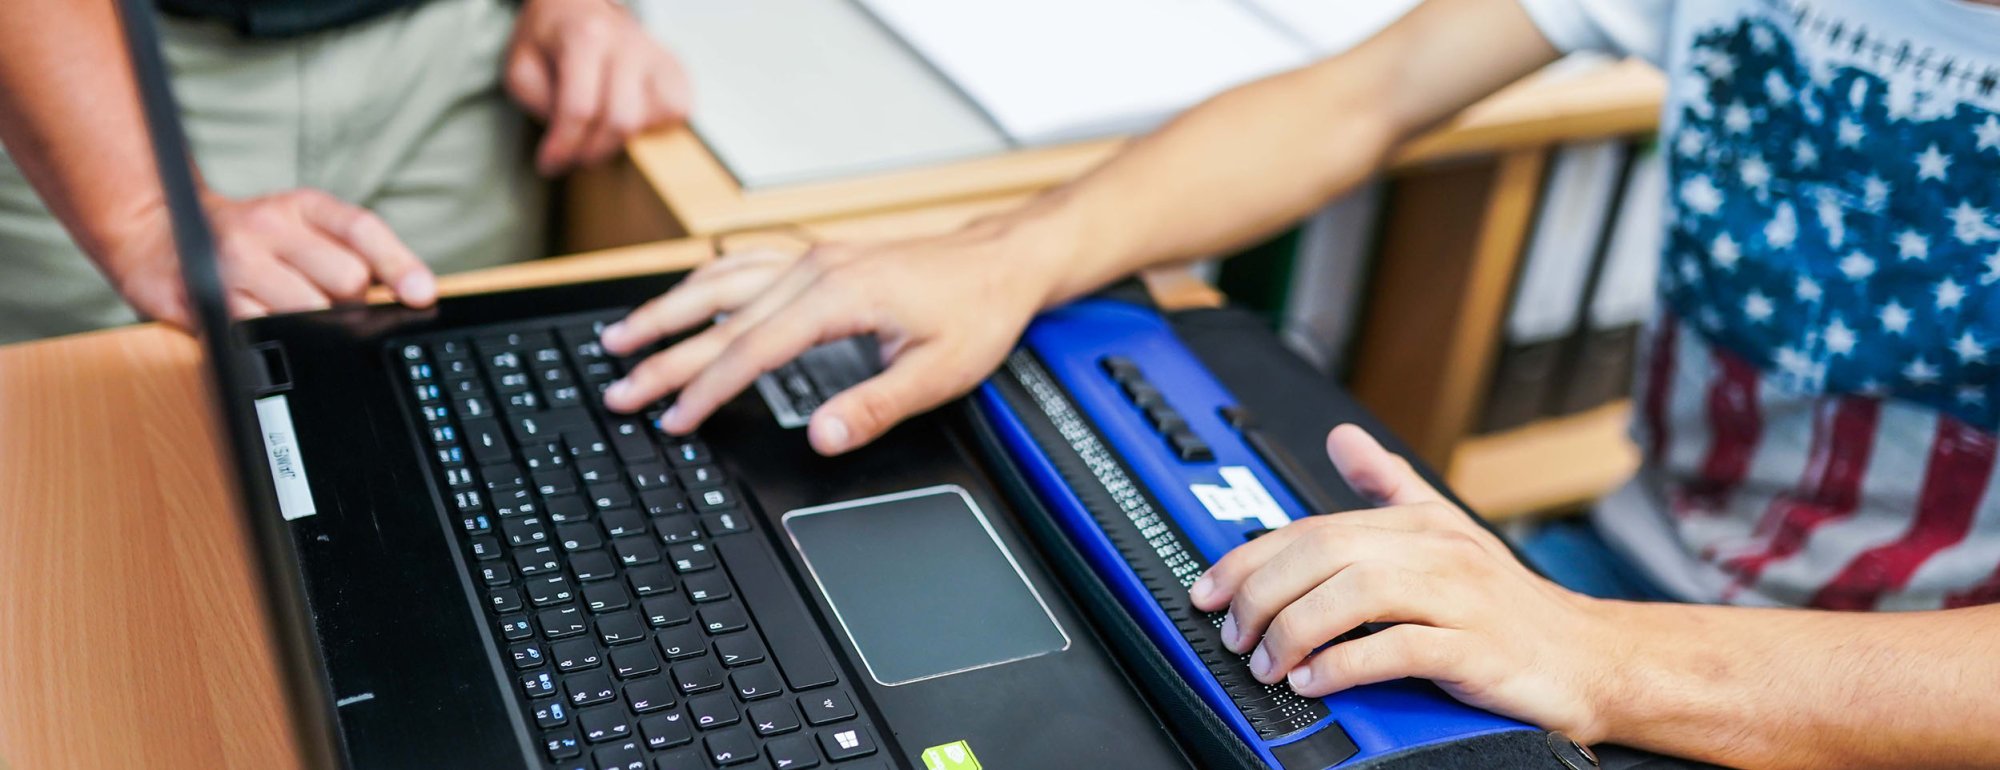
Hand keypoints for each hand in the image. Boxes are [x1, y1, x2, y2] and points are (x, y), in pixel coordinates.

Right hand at [101, 189, 435, 327]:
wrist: (156, 233)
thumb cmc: (246, 240)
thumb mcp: (302, 229)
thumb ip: (354, 252)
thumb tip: (411, 293)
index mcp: (302, 205)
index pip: (362, 229)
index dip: (399, 264)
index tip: (422, 295)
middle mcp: (269, 224)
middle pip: (347, 277)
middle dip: (351, 304)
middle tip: (331, 307)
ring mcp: (238, 259)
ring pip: (311, 308)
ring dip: (317, 326)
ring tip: (296, 316)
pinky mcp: (211, 295)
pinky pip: (266, 330)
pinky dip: (278, 339)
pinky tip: (270, 328)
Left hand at [506, 0, 689, 175]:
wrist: (579, 6)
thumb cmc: (549, 39)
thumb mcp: (522, 65)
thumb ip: (538, 102)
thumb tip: (568, 137)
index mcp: (585, 36)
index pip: (579, 108)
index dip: (563, 146)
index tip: (549, 164)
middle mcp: (626, 42)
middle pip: (620, 120)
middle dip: (592, 150)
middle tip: (573, 154)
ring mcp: (656, 54)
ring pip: (652, 118)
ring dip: (622, 139)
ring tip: (600, 131)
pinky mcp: (674, 67)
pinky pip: (676, 110)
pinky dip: (654, 126)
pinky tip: (630, 118)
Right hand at [597, 230, 1056, 454]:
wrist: (1003, 261)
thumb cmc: (977, 312)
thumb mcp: (938, 372)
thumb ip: (875, 407)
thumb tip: (822, 438)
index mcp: (839, 297)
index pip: (751, 351)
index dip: (707, 390)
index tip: (673, 420)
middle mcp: (816, 269)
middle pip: (720, 317)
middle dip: (663, 355)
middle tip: (618, 389)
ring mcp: (813, 258)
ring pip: (720, 282)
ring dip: (667, 311)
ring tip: (619, 339)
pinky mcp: (818, 257)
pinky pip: (744, 267)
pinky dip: (702, 286)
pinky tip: (682, 301)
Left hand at [1188, 425, 1623, 742]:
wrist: (1592, 658)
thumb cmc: (1511, 606)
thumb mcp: (1446, 532)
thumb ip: (1389, 488)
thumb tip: (1344, 440)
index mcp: (1418, 525)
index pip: (1314, 528)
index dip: (1250, 558)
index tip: (1208, 589)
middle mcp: (1435, 551)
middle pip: (1325, 553)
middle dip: (1261, 592)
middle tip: (1229, 631)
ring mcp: (1459, 597)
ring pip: (1356, 594)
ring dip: (1295, 629)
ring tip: (1266, 661)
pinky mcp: (1476, 648)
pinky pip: (1399, 649)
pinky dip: (1347, 664)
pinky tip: (1316, 680)